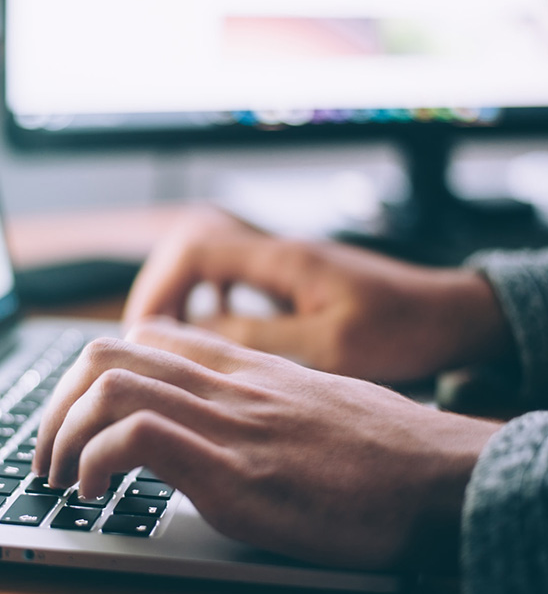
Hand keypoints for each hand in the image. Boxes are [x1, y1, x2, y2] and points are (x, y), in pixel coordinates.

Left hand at [34, 318, 500, 569]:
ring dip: (62, 433)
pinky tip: (94, 493)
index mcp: (239, 368)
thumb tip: (213, 418)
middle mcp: (224, 384)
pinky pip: (136, 437)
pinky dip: (95, 461)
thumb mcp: (308, 402)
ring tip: (59, 476)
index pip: (142, 337)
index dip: (90, 373)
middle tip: (48, 452)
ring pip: (108, 385)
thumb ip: (253, 399)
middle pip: (106, 353)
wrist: (439, 476)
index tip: (76, 415)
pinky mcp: (234, 472)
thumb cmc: (379, 449)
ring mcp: (226, 423)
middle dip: (55, 404)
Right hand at [124, 207, 512, 382]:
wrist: (449, 315)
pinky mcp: (290, 278)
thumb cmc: (402, 329)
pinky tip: (208, 327)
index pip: (195, 249)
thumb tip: (196, 333)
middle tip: (145, 336)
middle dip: (159, 289)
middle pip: (190, 247)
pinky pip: (230, 276)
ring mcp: (283, 262)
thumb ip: (259, 337)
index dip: (159, 287)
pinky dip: (206, 297)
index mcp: (283, 259)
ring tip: (166, 335)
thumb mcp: (330, 346)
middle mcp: (276, 251)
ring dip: (180, 293)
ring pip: (206, 260)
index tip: (145, 330)